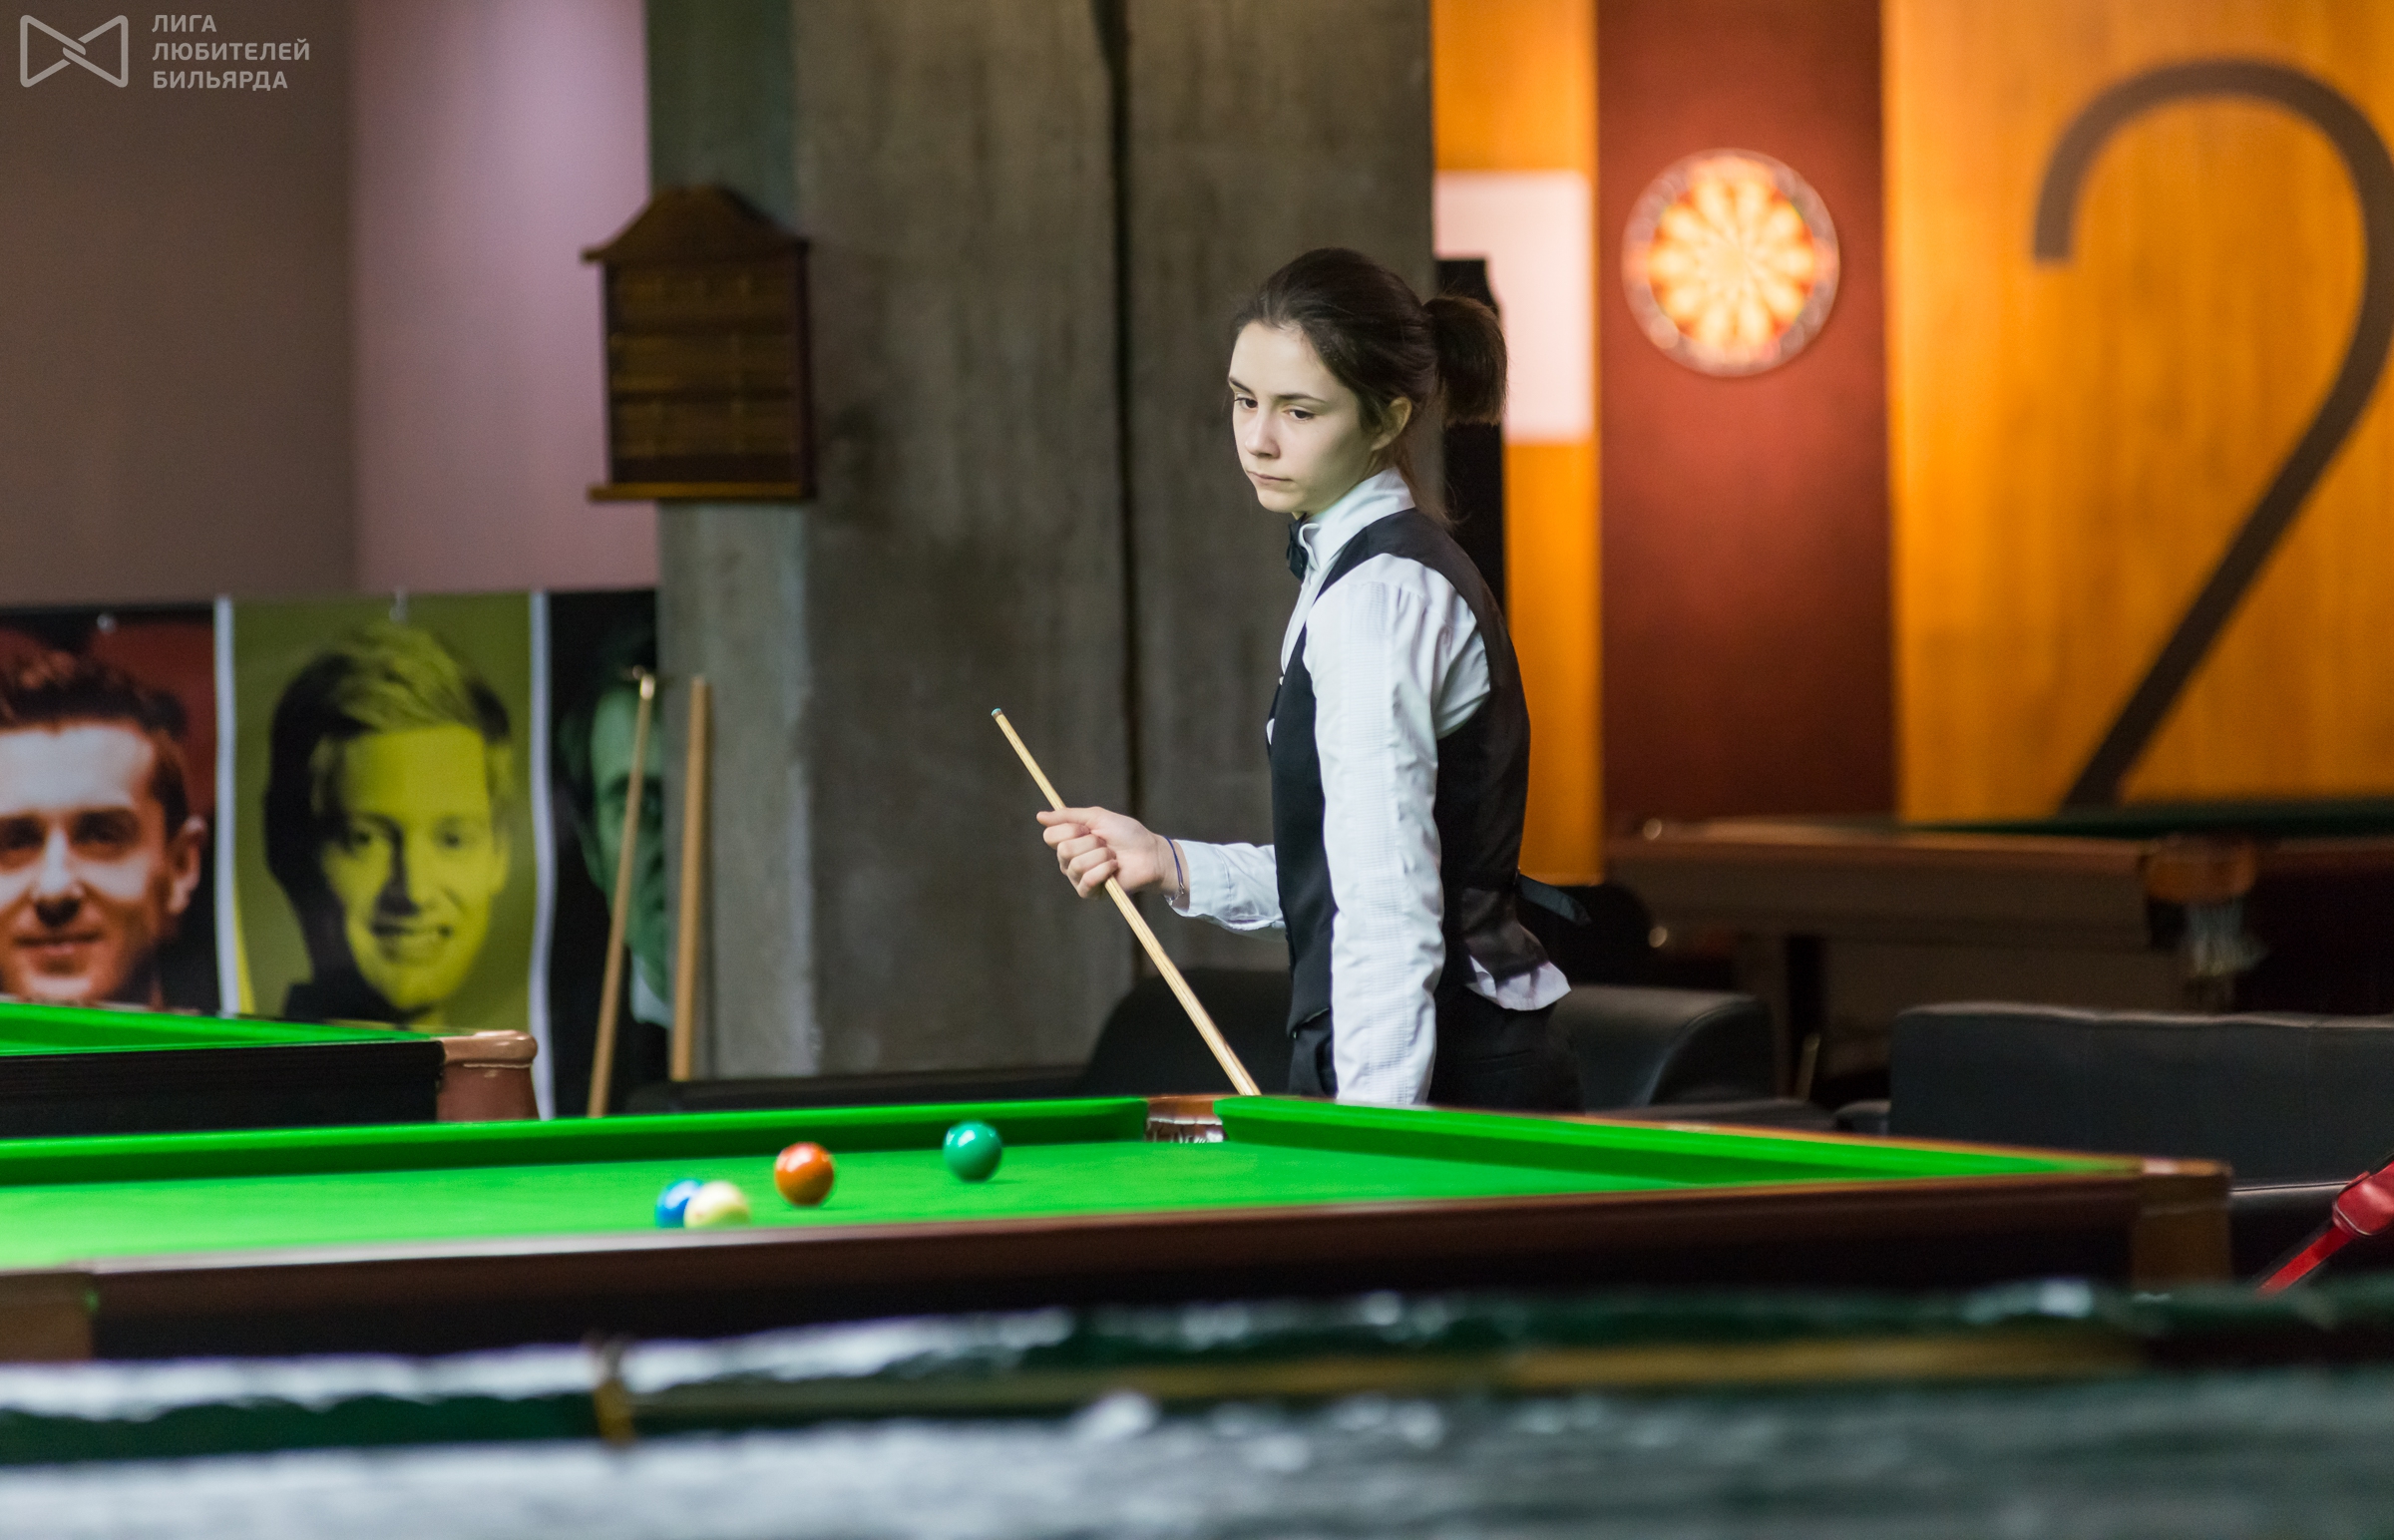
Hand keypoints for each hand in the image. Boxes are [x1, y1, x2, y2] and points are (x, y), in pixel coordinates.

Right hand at [1038, 806, 1173, 897]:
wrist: (1149, 853)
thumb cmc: (1126, 834)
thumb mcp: (1097, 817)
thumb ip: (1068, 816)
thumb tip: (1039, 816)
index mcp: (1069, 842)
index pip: (1050, 836)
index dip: (1072, 829)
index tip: (1089, 828)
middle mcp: (1069, 861)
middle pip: (1063, 850)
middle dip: (1089, 842)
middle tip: (1105, 843)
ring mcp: (1078, 878)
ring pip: (1076, 864)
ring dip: (1101, 855)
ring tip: (1113, 856)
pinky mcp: (1090, 893)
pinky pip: (1087, 881)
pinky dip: (1104, 870)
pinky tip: (1114, 868)